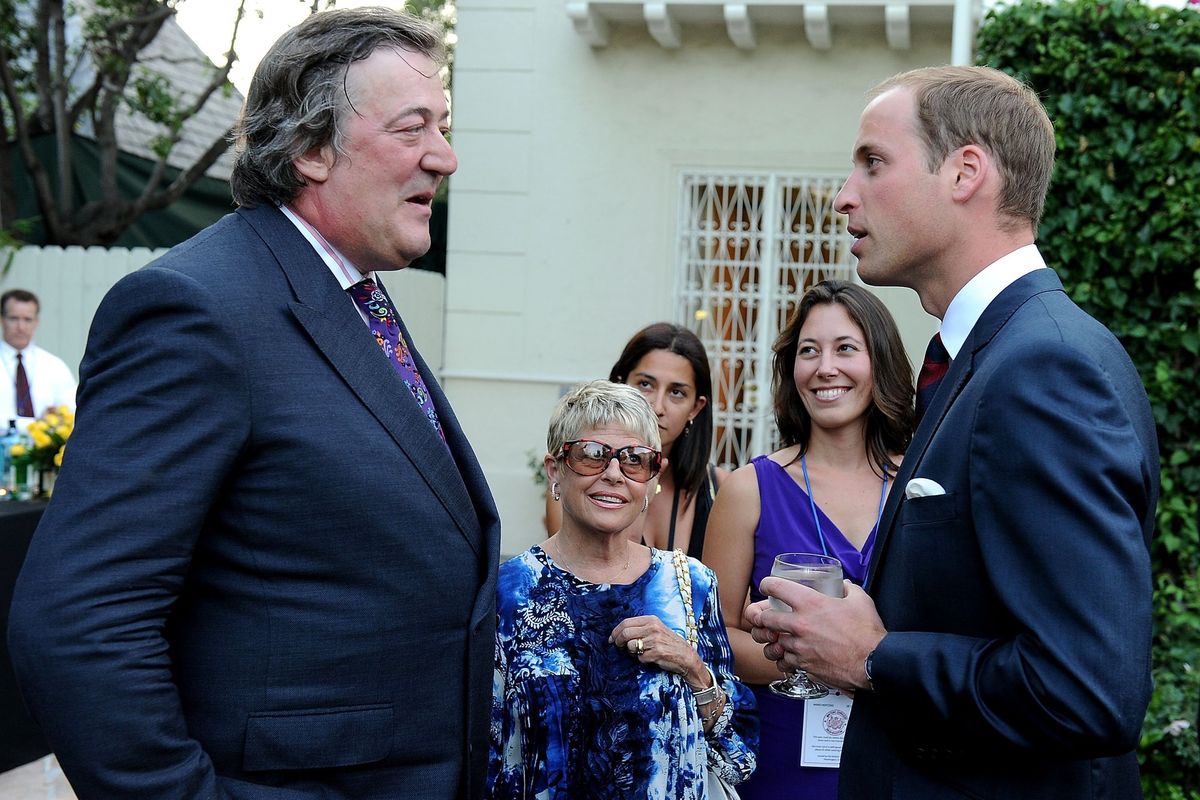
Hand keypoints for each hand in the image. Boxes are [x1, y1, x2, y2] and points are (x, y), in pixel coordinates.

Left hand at [610, 615, 709, 690]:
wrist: (685, 656)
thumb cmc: (668, 643)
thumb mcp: (656, 629)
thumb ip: (640, 628)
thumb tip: (619, 634)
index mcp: (651, 620)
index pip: (626, 622)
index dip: (615, 631)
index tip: (612, 639)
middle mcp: (653, 628)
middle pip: (625, 633)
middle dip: (618, 642)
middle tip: (618, 647)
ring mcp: (655, 640)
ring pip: (631, 646)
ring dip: (632, 652)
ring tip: (640, 652)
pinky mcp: (656, 653)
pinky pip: (640, 658)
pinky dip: (642, 660)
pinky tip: (650, 658)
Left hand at [745, 578, 885, 691]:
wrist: (873, 662)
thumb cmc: (867, 632)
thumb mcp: (860, 600)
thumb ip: (848, 589)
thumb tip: (844, 585)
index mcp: (810, 603)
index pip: (776, 587)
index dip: (767, 584)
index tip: (767, 586)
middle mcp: (800, 624)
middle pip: (765, 618)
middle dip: (763, 616)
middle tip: (766, 616)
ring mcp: (799, 646)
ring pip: (773, 642)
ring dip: (774, 639)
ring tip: (778, 638)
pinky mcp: (804, 664)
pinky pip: (784, 661)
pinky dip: (785, 658)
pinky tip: (791, 655)